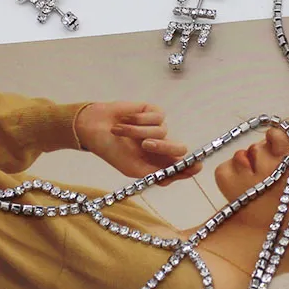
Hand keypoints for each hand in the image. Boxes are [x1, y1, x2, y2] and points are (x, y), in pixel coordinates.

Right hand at [74, 102, 201, 185]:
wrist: (93, 127)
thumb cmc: (111, 150)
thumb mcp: (131, 168)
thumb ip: (154, 173)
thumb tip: (175, 175)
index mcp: (156, 163)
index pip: (178, 167)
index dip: (188, 168)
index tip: (195, 167)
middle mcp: (160, 147)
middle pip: (178, 149)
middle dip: (165, 147)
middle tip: (147, 145)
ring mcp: (157, 129)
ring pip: (162, 131)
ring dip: (138, 131)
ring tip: (120, 131)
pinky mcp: (152, 113)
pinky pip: (156, 117)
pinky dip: (139, 119)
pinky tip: (125, 120)